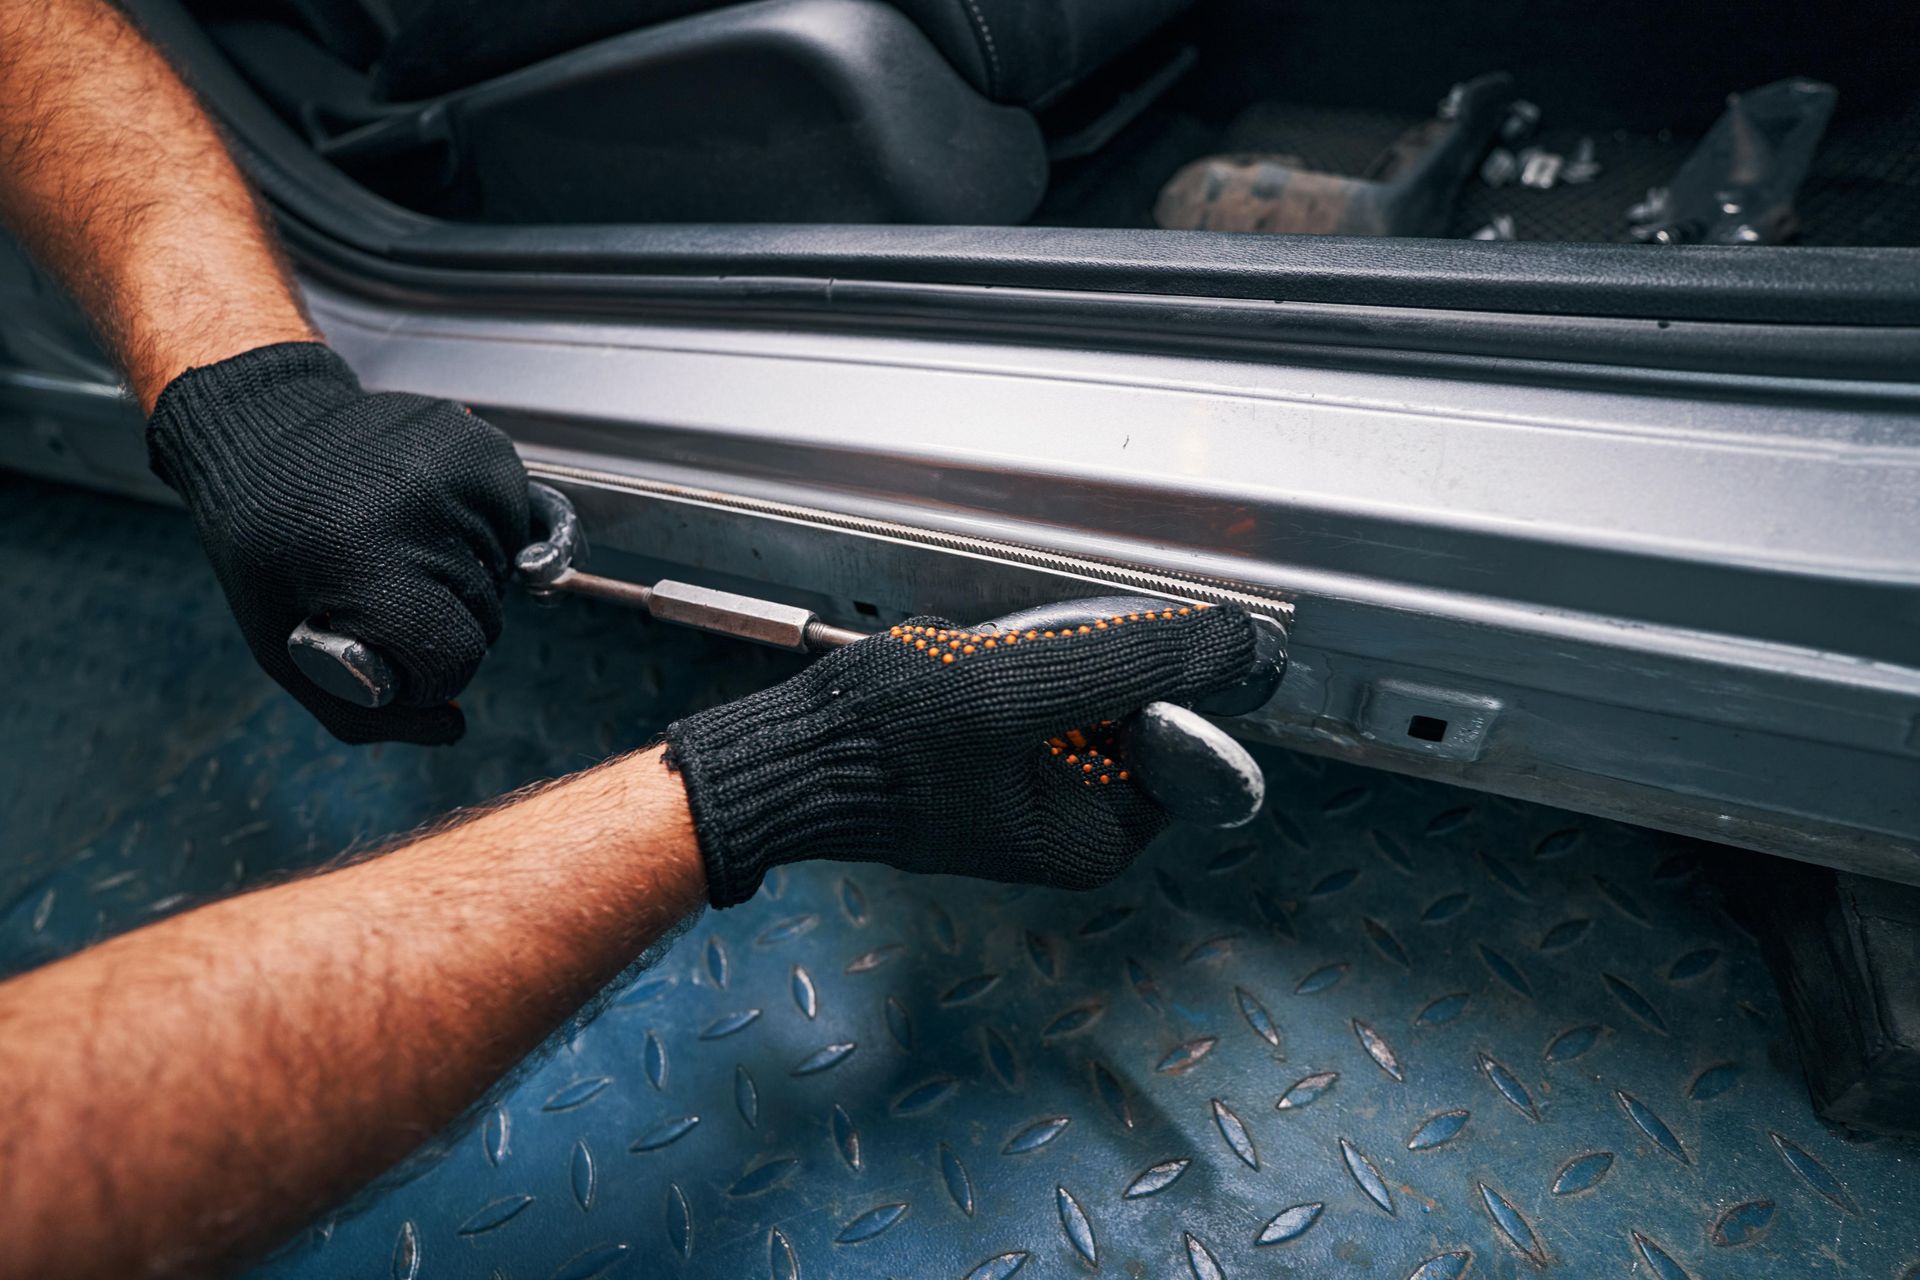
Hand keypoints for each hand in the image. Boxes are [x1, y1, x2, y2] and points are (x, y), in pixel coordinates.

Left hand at [147, 342, 527, 743]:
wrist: (264, 430)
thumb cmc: (266, 544)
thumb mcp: (278, 643)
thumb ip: (361, 713)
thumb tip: (453, 727)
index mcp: (358, 557)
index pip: (452, 657)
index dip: (426, 673)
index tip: (392, 650)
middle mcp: (417, 503)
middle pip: (485, 619)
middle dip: (446, 624)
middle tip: (387, 592)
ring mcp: (457, 467)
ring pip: (504, 575)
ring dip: (465, 579)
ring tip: (401, 546)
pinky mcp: (485, 445)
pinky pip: (515, 526)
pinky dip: (483, 536)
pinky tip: (428, 518)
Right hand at [667, 602, 1259, 905]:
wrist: (783, 759)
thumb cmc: (885, 743)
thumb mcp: (1017, 692)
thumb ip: (1131, 666)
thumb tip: (1233, 639)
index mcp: (1100, 836)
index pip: (1184, 735)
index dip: (1155, 677)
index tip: (1087, 652)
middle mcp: (1076, 825)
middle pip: (1133, 710)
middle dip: (1075, 665)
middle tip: (1007, 666)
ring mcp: (1032, 793)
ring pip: (1077, 692)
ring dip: (1030, 661)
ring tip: (966, 672)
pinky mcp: (992, 763)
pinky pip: (1028, 695)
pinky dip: (998, 670)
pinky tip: (949, 675)